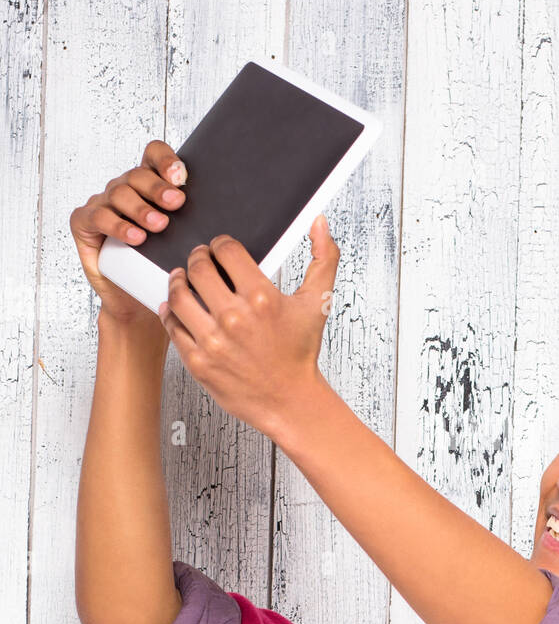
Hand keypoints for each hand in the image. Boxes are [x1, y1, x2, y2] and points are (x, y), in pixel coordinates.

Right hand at [70, 140, 188, 328]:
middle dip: (159, 188)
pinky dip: (117, 225)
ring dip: (141, 208)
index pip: (153, 155)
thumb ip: (200, 221)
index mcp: (148, 185)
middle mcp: (124, 189)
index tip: (181, 176)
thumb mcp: (184, 241)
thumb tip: (237, 211)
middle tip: (177, 203)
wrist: (136, 300)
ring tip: (160, 225)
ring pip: (119, 193)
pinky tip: (135, 236)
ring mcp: (103, 204)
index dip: (165, 160)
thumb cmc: (161, 267)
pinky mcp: (84, 223)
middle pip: (138, 175)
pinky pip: (98, 216)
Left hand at [158, 216, 338, 437]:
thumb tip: (320, 223)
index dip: (220, 243)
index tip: (220, 248)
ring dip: (177, 280)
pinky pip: (172, 325)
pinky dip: (170, 312)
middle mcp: (235, 318)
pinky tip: (178, 307)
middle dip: (197, 257)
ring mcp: (213, 341)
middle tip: (200, 259)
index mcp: (262, 298)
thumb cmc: (301, 352)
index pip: (226, 250)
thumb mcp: (318, 302)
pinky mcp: (198, 361)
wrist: (290, 400)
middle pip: (197, 267)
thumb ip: (324, 258)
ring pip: (177, 294)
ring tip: (183, 278)